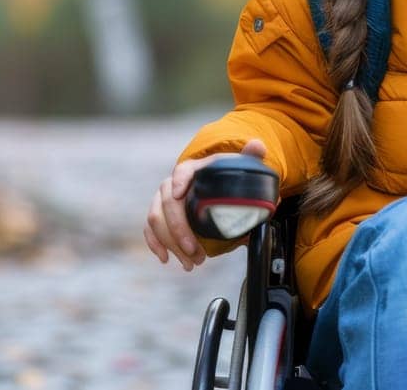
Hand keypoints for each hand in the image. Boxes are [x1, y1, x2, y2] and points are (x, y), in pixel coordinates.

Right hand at [144, 138, 267, 270]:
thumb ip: (250, 158)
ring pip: (156, 219)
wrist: (215, 190)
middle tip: (195, 250)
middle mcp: (173, 183)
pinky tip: (165, 258)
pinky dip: (155, 244)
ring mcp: (163, 201)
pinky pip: (149, 229)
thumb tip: (257, 145)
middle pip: (168, 203)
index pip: (182, 171)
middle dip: (179, 230)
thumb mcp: (239, 169)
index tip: (180, 195)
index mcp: (193, 169)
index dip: (180, 181)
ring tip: (191, 262)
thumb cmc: (227, 180)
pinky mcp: (159, 216)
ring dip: (171, 243)